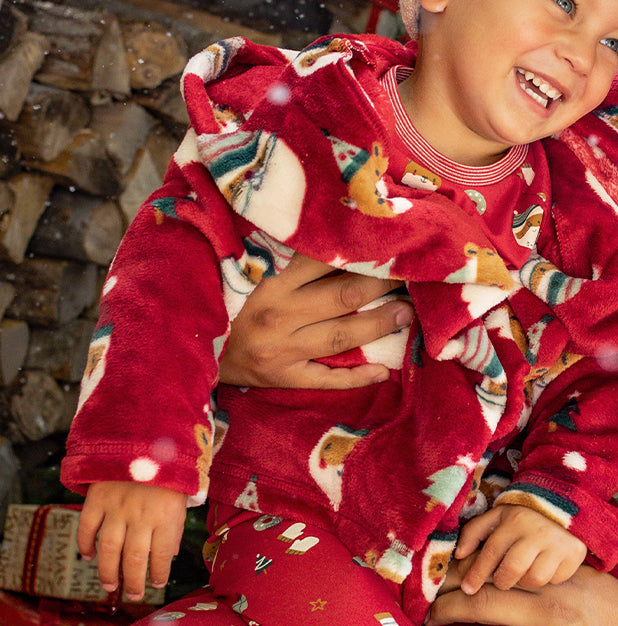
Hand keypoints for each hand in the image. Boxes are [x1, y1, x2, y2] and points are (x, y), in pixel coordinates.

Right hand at [78, 481, 187, 600]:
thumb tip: (170, 554)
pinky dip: (85, 544)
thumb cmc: (170, 471)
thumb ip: (175, 526)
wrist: (147, 436)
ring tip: (110, 586)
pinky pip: (87, 527)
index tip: (156, 584)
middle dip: (133, 581)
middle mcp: (141, 515)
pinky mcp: (97, 498)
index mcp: (167, 515)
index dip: (159, 573)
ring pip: (109, 549)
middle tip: (133, 595)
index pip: (162, 554)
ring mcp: (117, 508)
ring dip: (108, 571)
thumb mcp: (183, 497)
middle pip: (134, 558)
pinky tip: (89, 557)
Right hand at [219, 253, 410, 388]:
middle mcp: (280, 316)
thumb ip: (297, 267)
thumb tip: (345, 246)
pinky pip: (327, 379)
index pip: (324, 263)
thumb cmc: (236, 310)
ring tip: (406, 313)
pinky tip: (382, 372)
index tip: (388, 249)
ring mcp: (283, 351)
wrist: (200, 352)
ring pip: (342, 336)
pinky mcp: (284, 378)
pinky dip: (356, 377)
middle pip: (343, 296)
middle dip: (382, 286)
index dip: (360, 255)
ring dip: (379, 324)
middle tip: (410, 278)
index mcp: (273, 285)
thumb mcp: (258, 281)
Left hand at [455, 505, 587, 593]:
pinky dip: (548, 579)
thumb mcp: (497, 516)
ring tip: (525, 571)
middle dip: (502, 581)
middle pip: (512, 570)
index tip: (468, 589)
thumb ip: (474, 532)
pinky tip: (546, 567)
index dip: (476, 574)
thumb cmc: (523, 517)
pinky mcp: (575, 554)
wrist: (565, 504)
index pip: (491, 552)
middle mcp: (537, 531)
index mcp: (515, 520)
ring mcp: (559, 543)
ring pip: (534, 579)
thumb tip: (459, 555)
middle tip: (502, 581)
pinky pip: (556, 579)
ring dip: (525, 581)